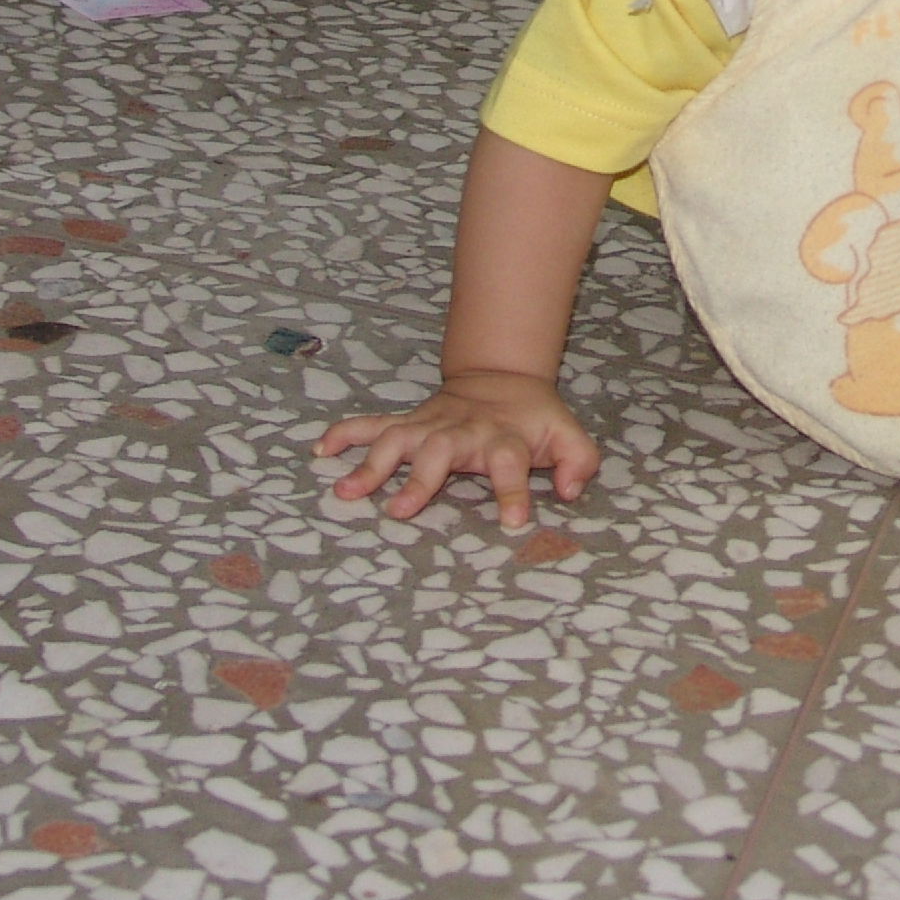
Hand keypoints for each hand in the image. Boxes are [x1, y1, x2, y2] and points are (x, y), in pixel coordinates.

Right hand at [317, 370, 603, 528]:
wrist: (502, 378)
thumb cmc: (533, 419)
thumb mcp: (567, 436)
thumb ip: (578, 462)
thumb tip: (569, 490)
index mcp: (504, 438)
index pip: (510, 464)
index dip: (513, 491)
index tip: (511, 522)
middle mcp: (462, 431)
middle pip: (439, 451)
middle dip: (419, 480)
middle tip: (399, 512)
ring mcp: (430, 425)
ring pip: (397, 439)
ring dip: (371, 463)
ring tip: (345, 491)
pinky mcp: (409, 422)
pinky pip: (372, 424)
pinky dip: (345, 433)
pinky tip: (321, 450)